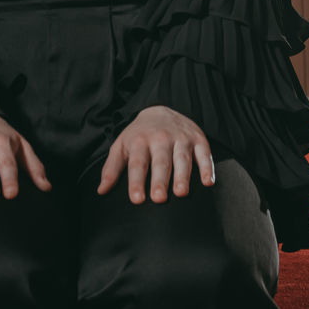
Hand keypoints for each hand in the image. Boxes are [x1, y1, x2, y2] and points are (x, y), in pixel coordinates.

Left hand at [97, 105, 215, 202]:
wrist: (160, 109)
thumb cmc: (138, 136)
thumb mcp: (121, 146)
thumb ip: (111, 168)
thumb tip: (101, 191)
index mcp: (140, 141)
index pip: (137, 163)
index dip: (137, 181)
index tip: (136, 199)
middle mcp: (161, 139)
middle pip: (160, 161)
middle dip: (160, 179)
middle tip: (159, 198)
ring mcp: (181, 138)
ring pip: (182, 158)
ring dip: (182, 175)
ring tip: (181, 192)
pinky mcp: (198, 139)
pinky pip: (204, 153)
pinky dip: (207, 167)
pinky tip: (208, 182)